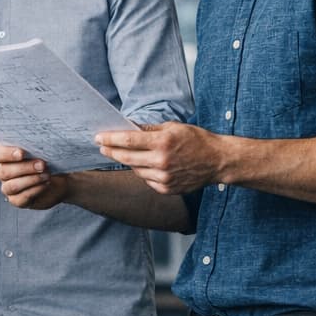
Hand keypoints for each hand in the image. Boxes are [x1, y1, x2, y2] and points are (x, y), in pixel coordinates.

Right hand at [0, 143, 69, 209]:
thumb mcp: (39, 144)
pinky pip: (21, 198)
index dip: (6, 154)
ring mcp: (8, 187)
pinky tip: (45, 184)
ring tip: (46, 174)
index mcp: (4, 155)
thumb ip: (24, 136)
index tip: (21, 153)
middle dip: (24, 167)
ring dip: (31, 179)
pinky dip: (35, 190)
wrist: (61, 177)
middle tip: (42, 163)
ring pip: (11, 186)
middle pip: (3, 171)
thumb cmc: (47, 158)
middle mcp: (3, 171)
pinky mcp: (17, 200)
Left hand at [95, 122, 223, 194]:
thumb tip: (130, 128)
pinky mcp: (166, 189)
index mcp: (163, 142)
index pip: (129, 140)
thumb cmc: (197, 140)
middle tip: (102, 146)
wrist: (217, 161)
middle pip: (127, 157)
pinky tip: (145, 165)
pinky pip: (146, 179)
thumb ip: (150, 130)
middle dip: (112, 151)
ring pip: (135, 169)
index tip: (99, 137)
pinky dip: (143, 171)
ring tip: (124, 154)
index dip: (110, 138)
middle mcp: (161, 162)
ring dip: (128, 161)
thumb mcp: (174, 127)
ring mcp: (164, 178)